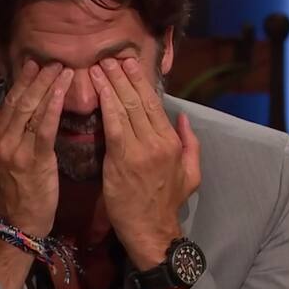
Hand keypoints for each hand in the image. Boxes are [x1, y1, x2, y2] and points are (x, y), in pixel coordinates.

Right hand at [0, 60, 74, 235]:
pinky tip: (62, 93)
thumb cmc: (15, 189)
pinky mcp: (34, 161)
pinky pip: (44, 130)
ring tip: (62, 70)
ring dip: (48, 88)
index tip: (33, 63)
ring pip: (32, 112)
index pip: (9, 102)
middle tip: (53, 61)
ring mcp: (17, 151)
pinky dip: (53, 109)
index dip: (21, 81)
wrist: (18, 222)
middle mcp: (3, 141)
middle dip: (37, 79)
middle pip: (21, 103)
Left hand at [89, 57, 200, 269]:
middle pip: (139, 100)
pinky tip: (97, 88)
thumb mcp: (191, 174)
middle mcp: (158, 141)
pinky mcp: (122, 159)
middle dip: (123, 76)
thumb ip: (190, 144)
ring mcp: (141, 149)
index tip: (128, 64)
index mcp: (172, 142)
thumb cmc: (166, 204)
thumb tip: (183, 117)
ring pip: (126, 108)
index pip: (154, 104)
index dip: (140, 81)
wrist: (152, 232)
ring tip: (100, 66)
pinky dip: (105, 103)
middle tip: (109, 56)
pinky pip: (113, 124)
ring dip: (111, 84)